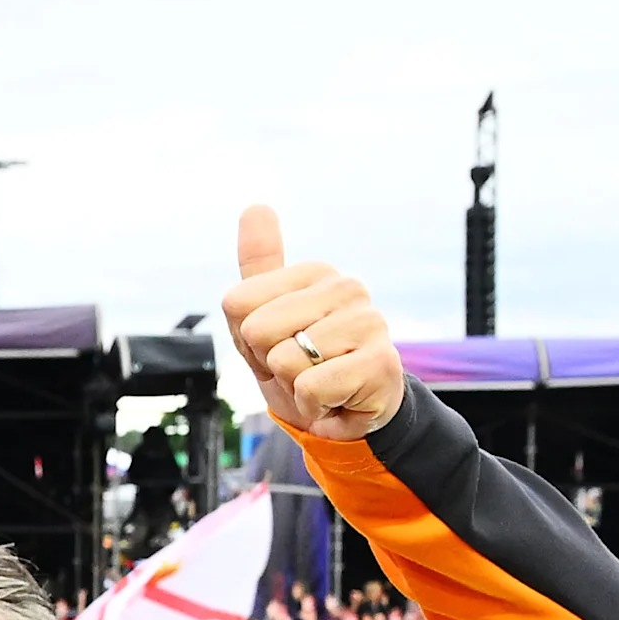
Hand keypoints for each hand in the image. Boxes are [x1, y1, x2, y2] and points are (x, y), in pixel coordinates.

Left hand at [217, 207, 406, 440]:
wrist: (350, 413)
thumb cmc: (304, 363)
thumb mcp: (264, 316)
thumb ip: (258, 264)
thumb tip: (256, 206)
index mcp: (316, 272)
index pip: (237, 304)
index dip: (247, 339)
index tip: (278, 345)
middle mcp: (347, 287)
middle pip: (257, 331)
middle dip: (268, 363)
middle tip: (300, 368)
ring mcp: (369, 323)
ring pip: (284, 362)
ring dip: (294, 388)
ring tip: (321, 383)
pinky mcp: (381, 363)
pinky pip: (310, 388)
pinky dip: (314, 407)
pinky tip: (336, 400)